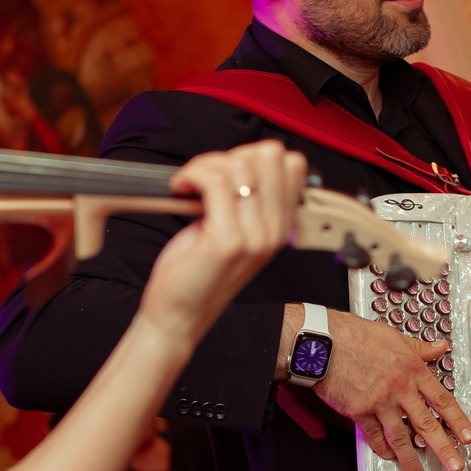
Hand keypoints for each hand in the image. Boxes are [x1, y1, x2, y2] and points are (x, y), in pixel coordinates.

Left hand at [137, 142, 307, 342]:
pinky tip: (180, 189)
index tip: (226, 172)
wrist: (179, 315)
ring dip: (205, 166)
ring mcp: (254, 237)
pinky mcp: (227, 241)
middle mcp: (273, 231)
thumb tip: (235, 160)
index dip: (254, 156)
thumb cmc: (197, 273)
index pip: (291, 163)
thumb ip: (244, 200)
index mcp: (279, 227)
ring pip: (239, 166)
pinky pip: (214, 182)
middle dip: (231, 156)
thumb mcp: (234, 233)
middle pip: (270, 156)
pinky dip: (191, 175)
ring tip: (189, 184)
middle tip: (206, 177)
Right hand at [316, 311, 470, 470]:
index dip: (457, 420)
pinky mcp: (359, 411)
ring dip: (411, 460)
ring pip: (400, 436)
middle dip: (443, 448)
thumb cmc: (354, 336)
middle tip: (454, 466)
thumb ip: (419, 348)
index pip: (442, 399)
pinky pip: (374, 435)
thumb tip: (440, 347)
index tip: (467, 436)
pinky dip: (382, 448)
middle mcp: (399, 388)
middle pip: (426, 424)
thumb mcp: (394, 337)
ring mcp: (379, 402)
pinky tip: (389, 456)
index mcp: (412, 369)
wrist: (323, 343)